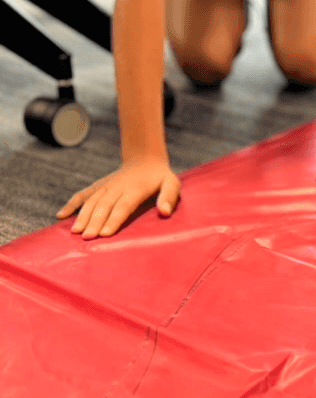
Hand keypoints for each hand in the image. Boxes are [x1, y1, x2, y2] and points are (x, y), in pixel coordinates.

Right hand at [56, 155, 180, 238]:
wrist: (144, 160)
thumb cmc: (160, 177)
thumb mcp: (172, 183)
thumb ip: (169, 197)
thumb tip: (164, 212)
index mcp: (135, 188)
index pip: (123, 206)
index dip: (113, 220)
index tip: (105, 234)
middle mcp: (117, 187)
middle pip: (104, 206)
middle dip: (95, 222)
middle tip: (87, 238)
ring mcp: (105, 186)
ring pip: (91, 201)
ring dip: (82, 216)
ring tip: (75, 232)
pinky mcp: (98, 186)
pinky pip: (82, 194)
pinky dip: (71, 204)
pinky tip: (60, 216)